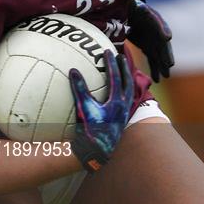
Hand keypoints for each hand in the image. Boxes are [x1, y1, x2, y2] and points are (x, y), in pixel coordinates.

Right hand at [69, 50, 133, 171]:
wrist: (97, 151)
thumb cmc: (90, 130)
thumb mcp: (83, 107)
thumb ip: (79, 88)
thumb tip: (73, 70)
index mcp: (117, 102)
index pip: (116, 77)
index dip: (111, 63)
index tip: (107, 52)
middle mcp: (124, 106)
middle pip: (127, 81)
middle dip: (124, 68)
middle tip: (120, 56)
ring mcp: (124, 113)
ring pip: (130, 91)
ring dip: (126, 78)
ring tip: (123, 69)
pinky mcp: (122, 118)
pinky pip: (127, 99)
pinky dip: (124, 90)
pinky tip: (119, 89)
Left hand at [127, 0, 173, 82]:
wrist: (127, 14)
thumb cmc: (130, 8)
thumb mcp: (133, 6)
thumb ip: (137, 8)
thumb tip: (139, 6)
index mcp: (153, 18)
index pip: (159, 23)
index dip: (163, 29)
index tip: (166, 36)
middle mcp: (157, 31)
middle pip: (162, 42)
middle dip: (166, 53)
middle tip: (169, 63)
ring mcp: (153, 41)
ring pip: (160, 54)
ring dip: (163, 65)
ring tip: (166, 76)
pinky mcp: (148, 48)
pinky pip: (153, 59)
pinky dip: (155, 69)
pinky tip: (157, 79)